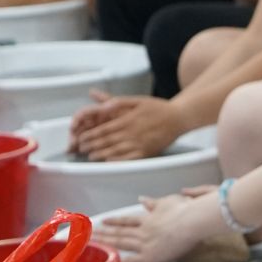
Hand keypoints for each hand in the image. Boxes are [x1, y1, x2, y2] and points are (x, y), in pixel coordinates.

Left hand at [71, 93, 185, 160]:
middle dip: (91, 146)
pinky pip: (128, 159)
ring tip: (91, 156)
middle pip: (106, 142)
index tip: (81, 138)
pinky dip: (116, 161)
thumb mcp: (137, 100)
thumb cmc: (159, 108)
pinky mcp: (146, 152)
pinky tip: (108, 162)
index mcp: (127, 120)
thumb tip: (99, 101)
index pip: (103, 130)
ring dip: (100, 155)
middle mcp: (131, 133)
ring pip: (114, 152)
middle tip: (81, 148)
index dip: (90, 136)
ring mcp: (139, 144)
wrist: (180, 118)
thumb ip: (117, 101)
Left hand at [92, 188, 213, 261]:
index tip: (104, 220)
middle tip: (90, 233)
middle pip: (119, 232)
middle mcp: (143, 230)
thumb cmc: (185, 210)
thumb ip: (153, 203)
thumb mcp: (168, 201)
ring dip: (106, 242)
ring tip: (93, 243)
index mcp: (148, 218)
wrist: (191, 221)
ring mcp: (145, 243)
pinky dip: (122, 261)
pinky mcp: (150, 256)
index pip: (127, 220)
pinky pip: (132, 260)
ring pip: (121, 243)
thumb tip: (142, 199)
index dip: (115, 220)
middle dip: (103, 232)